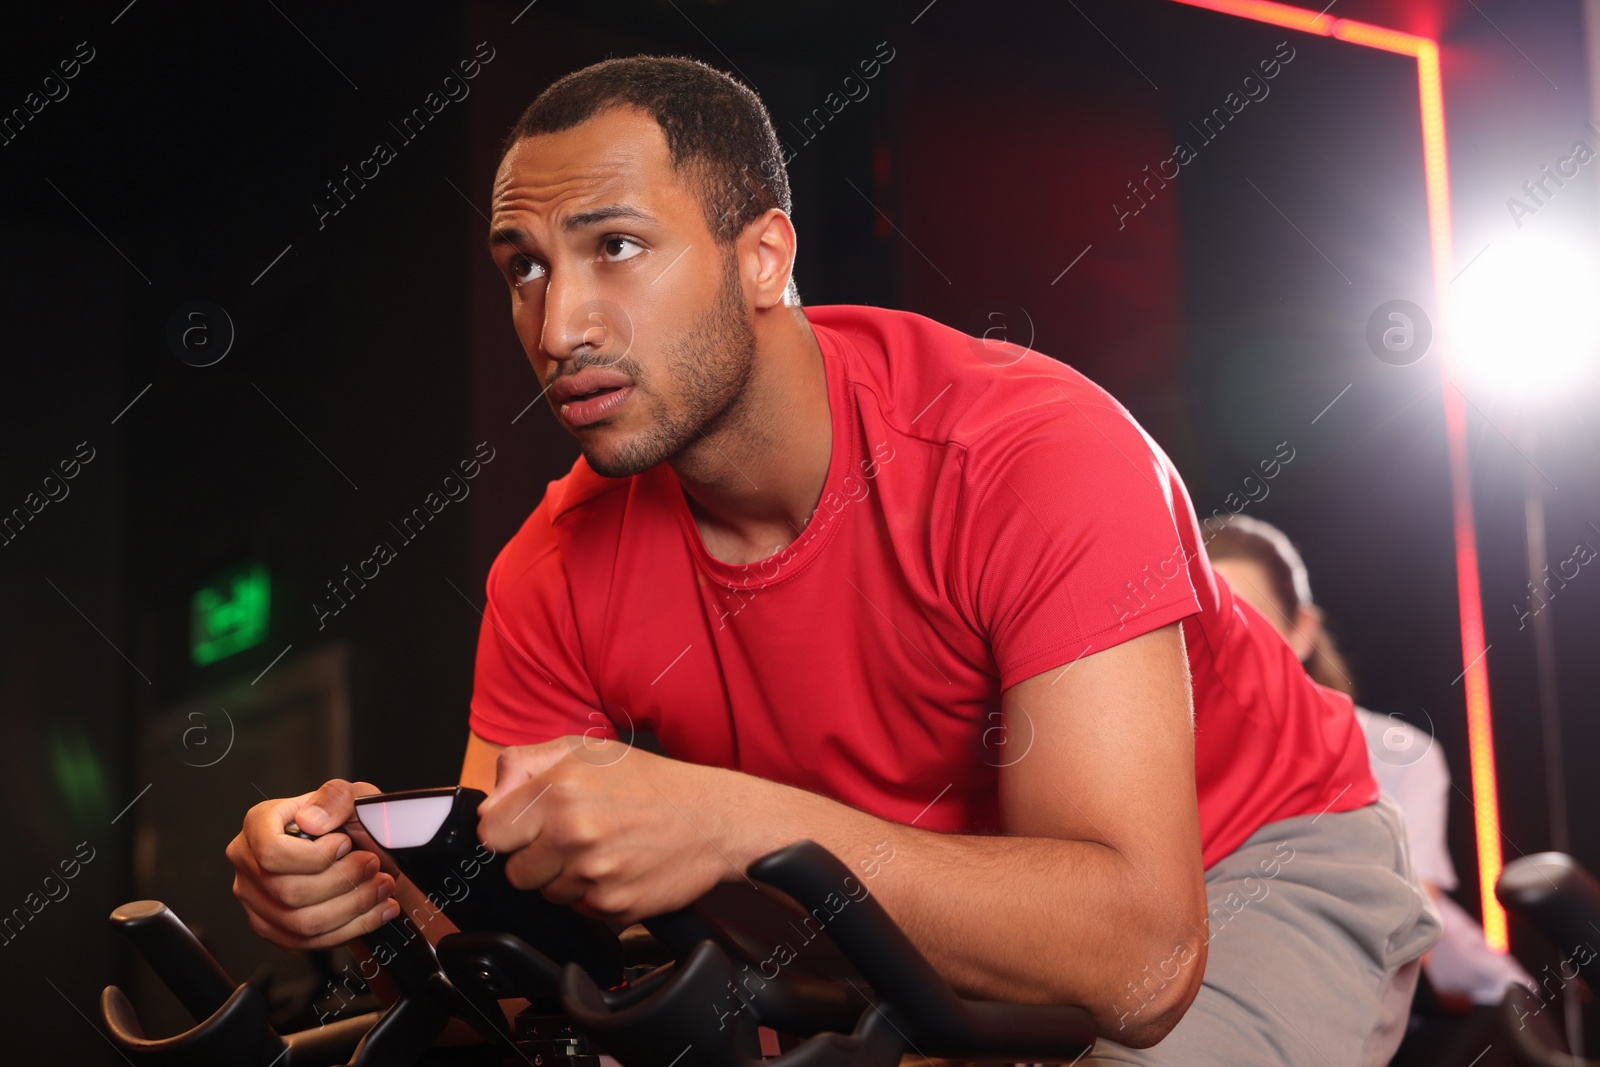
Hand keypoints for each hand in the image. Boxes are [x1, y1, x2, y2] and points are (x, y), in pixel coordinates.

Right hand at [226, 778, 399, 950]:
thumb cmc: (348, 819)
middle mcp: (249, 864)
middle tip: (373, 865)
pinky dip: (352, 928)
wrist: (361, 846)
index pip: (271, 852)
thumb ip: (334, 798)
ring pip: (301, 923)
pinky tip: (377, 909)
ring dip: (353, 907)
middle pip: (290, 892)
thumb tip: (310, 820)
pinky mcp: (274, 928)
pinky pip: (308, 943)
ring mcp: (257, 900)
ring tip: (381, 887)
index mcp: (259, 825)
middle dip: (344, 881)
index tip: (344, 844)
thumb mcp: (350, 795)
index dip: (314, 855)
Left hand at [476, 738, 741, 923]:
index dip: (508, 831)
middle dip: (536, 858)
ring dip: (566, 878)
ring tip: (602, 850)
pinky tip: (619, 868)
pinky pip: (579, 909)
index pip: (491, 832)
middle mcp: (572, 831)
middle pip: (514, 871)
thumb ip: (527, 764)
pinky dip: (594, 894)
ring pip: (547, 893)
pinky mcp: (612, 905)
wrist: (713, 819)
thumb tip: (490, 800)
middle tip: (570, 839)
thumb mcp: (588, 750)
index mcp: (560, 788)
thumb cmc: (652, 783)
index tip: (526, 828)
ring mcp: (592, 872)